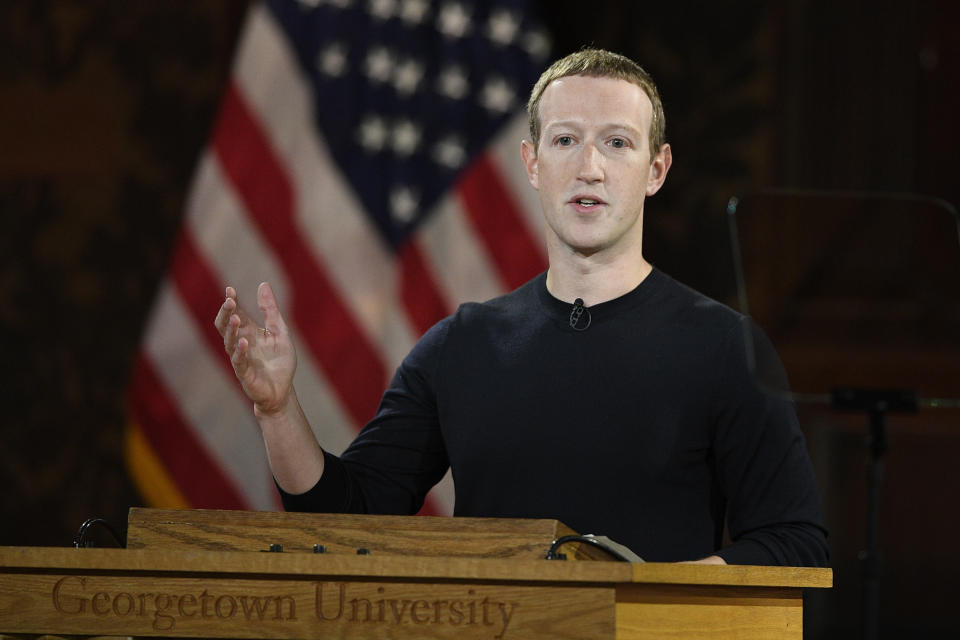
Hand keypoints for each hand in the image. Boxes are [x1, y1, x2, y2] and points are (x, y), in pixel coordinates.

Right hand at [214, 282, 296, 415]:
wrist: (282, 390)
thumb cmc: (279, 361)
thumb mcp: (279, 331)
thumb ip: (270, 310)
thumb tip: (263, 284)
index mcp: (249, 332)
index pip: (236, 314)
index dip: (232, 302)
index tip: (230, 289)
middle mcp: (241, 343)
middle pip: (226, 326)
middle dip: (226, 313)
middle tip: (229, 300)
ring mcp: (241, 358)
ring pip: (229, 342)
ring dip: (232, 330)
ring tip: (236, 317)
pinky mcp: (245, 374)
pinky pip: (239, 361)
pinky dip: (240, 351)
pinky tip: (243, 342)